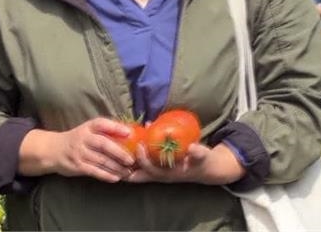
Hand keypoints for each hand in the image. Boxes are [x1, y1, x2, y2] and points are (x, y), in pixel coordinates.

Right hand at [40, 118, 135, 182]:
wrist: (54, 150)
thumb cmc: (78, 139)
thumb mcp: (88, 130)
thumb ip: (105, 131)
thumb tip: (130, 133)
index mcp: (88, 127)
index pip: (103, 124)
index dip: (116, 127)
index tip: (130, 133)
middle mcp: (84, 138)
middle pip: (104, 144)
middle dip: (119, 152)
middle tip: (132, 160)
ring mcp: (80, 153)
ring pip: (101, 160)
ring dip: (116, 167)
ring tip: (128, 171)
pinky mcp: (77, 166)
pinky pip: (94, 171)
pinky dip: (105, 175)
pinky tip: (115, 178)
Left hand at [125, 142, 245, 185]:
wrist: (206, 168)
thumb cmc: (202, 162)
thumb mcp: (202, 156)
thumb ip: (198, 153)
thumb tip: (193, 148)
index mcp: (168, 174)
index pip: (150, 169)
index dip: (143, 158)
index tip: (140, 144)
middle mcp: (159, 175)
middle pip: (136, 176)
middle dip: (123, 168)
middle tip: (114, 153)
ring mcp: (157, 173)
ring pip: (135, 171)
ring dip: (126, 163)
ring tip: (115, 149)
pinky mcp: (156, 167)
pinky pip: (140, 165)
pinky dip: (132, 158)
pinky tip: (127, 146)